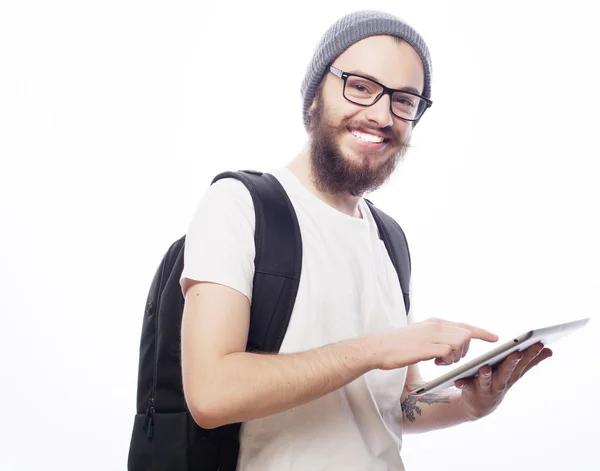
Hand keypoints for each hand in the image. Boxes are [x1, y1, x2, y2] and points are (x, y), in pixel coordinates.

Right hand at [367, 318, 498, 370]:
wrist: (378, 347)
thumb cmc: (397, 345)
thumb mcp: (421, 336)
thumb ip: (437, 337)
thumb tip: (452, 346)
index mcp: (435, 322)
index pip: (464, 325)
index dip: (481, 332)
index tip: (495, 338)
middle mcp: (436, 325)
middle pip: (465, 335)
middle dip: (464, 351)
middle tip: (448, 359)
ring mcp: (432, 335)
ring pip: (460, 343)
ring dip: (455, 356)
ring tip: (440, 361)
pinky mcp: (427, 346)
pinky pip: (449, 352)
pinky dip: (447, 360)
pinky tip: (435, 362)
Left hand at [455, 342, 552, 420]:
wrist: (479, 406)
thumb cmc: (498, 383)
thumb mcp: (515, 373)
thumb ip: (530, 362)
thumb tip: (550, 350)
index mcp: (511, 375)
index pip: (523, 363)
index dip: (532, 354)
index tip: (540, 343)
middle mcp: (501, 383)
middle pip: (507, 372)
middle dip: (512, 363)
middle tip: (516, 353)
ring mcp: (486, 389)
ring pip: (487, 381)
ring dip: (486, 375)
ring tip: (485, 367)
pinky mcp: (471, 391)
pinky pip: (466, 387)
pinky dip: (463, 384)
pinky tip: (458, 381)